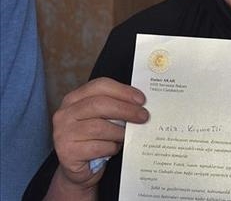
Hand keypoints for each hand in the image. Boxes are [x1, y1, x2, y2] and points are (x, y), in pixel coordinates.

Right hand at [48, 77, 148, 194]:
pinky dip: (111, 148)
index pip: (99, 85)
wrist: (80, 168)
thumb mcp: (102, 118)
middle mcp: (65, 114)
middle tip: (144, 116)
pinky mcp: (67, 152)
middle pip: (99, 104)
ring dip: (119, 132)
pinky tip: (114, 148)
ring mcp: (63, 133)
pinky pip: (97, 147)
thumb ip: (115, 107)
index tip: (141, 99)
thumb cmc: (95, 139)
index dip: (123, 91)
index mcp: (74, 99)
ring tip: (128, 136)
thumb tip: (141, 104)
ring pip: (99, 127)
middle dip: (126, 109)